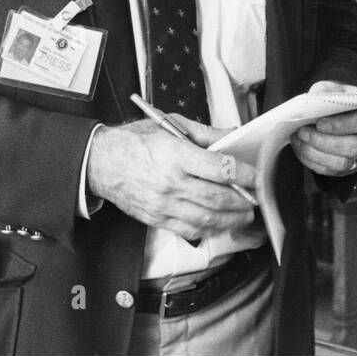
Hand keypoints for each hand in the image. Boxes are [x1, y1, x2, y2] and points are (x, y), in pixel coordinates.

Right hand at [86, 117, 258, 242]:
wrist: (101, 162)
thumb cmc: (134, 142)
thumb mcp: (169, 124)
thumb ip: (204, 133)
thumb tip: (231, 136)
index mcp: (176, 155)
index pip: (220, 168)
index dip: (243, 174)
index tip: (255, 176)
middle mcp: (171, 182)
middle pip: (217, 198)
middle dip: (243, 201)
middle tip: (255, 198)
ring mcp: (164, 204)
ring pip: (207, 219)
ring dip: (231, 219)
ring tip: (244, 215)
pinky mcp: (158, 218)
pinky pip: (189, 230)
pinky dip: (210, 230)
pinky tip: (220, 224)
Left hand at [291, 80, 356, 176]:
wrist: (341, 110)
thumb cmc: (337, 98)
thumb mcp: (334, 87)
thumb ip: (327, 90)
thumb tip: (316, 98)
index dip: (341, 126)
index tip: (319, 123)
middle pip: (354, 147)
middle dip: (324, 141)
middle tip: (302, 132)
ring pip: (343, 163)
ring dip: (317, 153)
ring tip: (298, 141)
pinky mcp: (353, 166)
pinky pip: (334, 171)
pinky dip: (314, 162)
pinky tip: (301, 150)